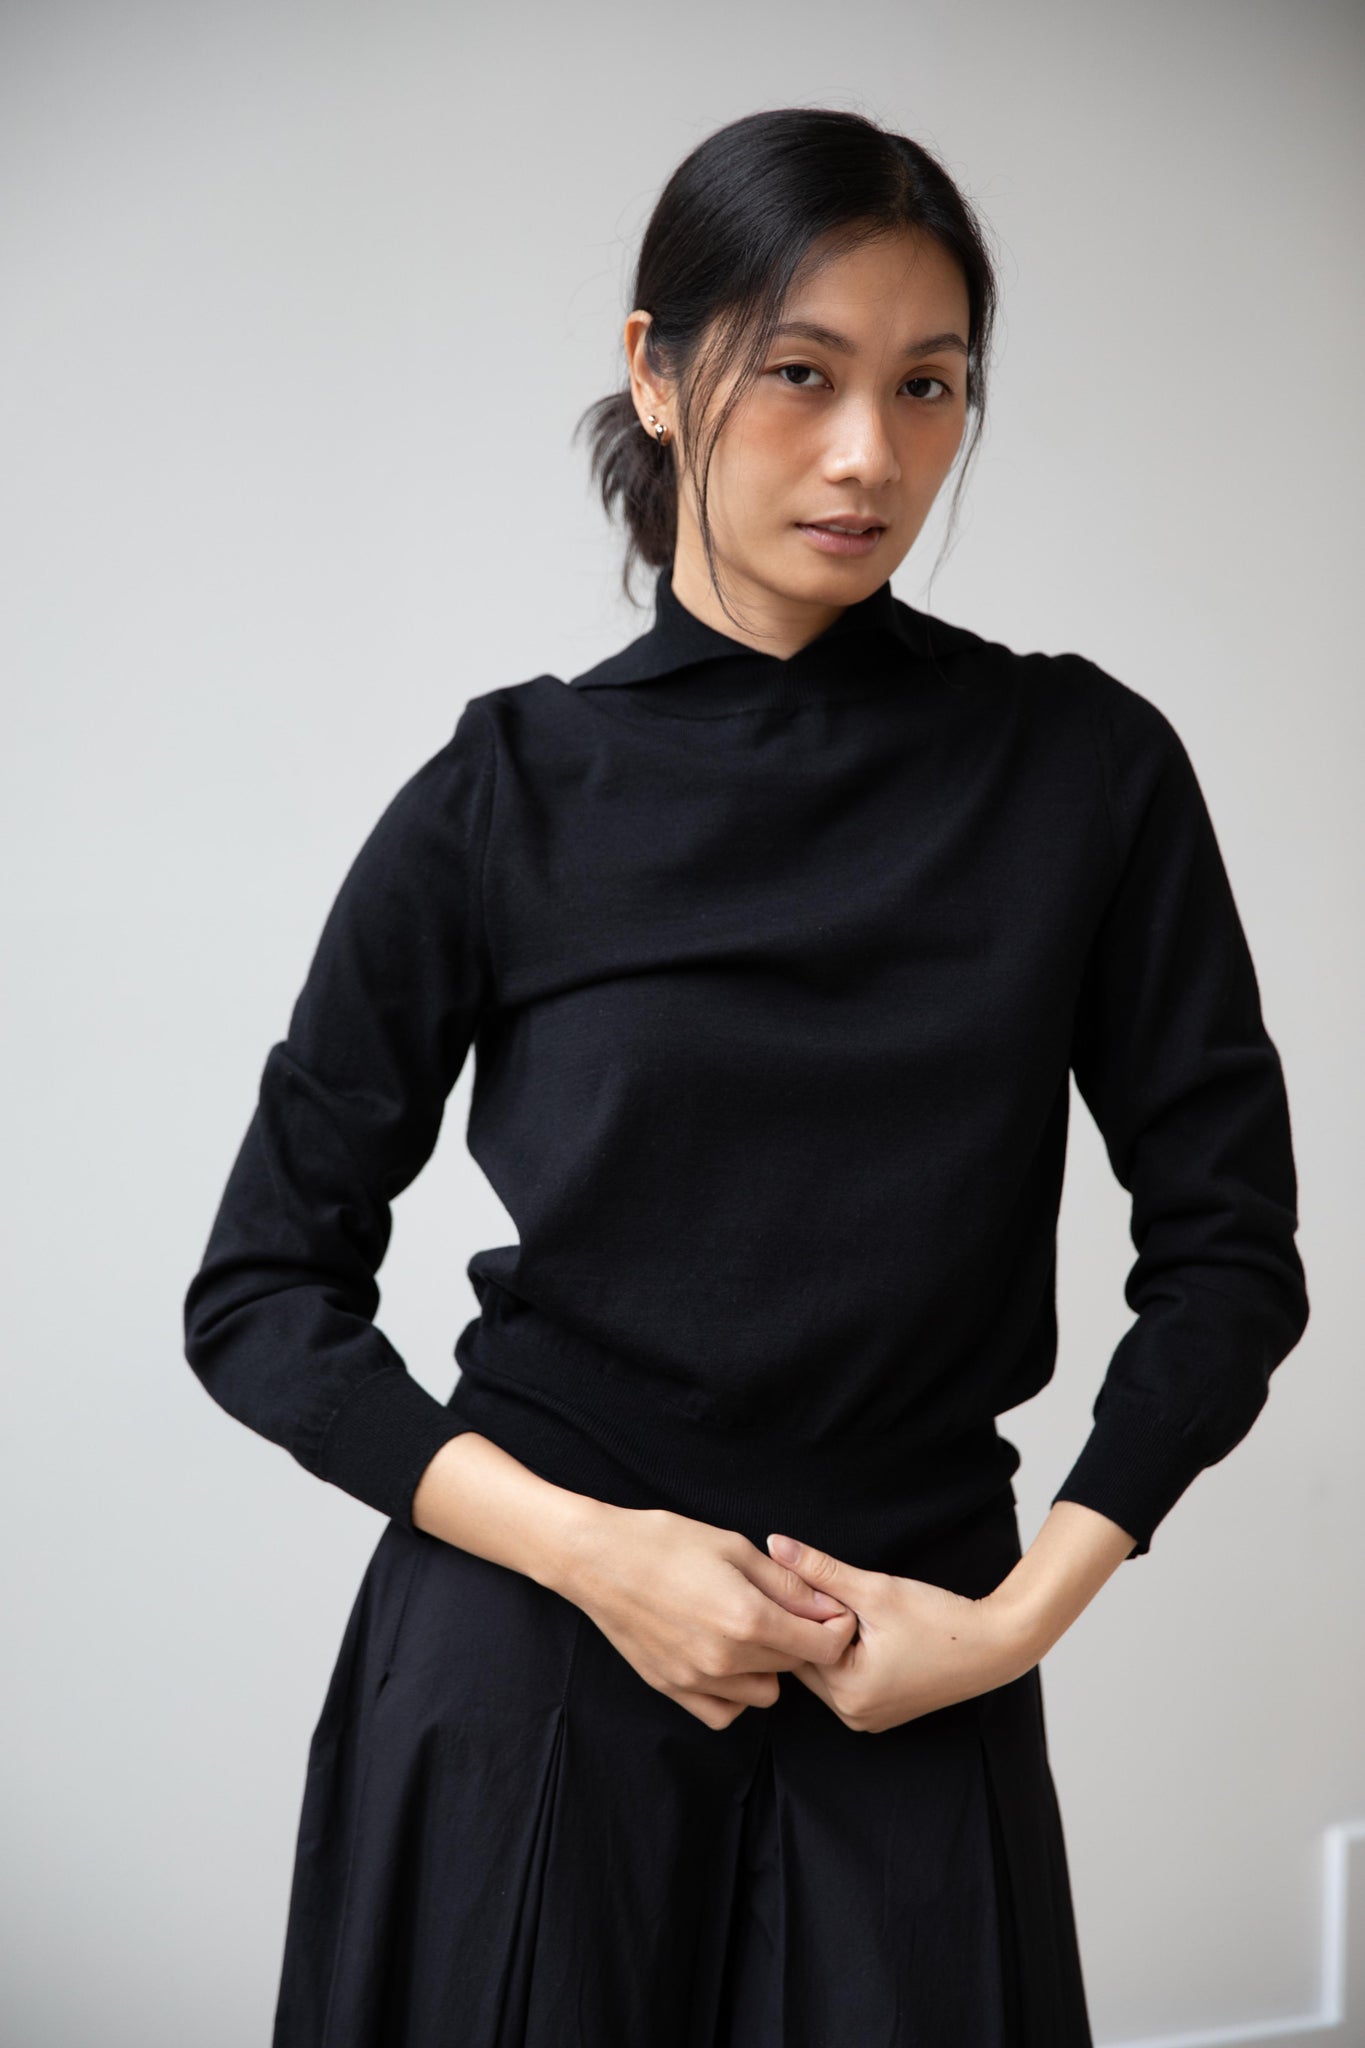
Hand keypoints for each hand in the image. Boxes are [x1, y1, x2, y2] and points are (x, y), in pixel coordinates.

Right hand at [565, 1505, 860, 1729]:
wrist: (598, 1559)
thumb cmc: (665, 1542)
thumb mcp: (734, 1548)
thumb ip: (786, 1584)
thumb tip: (829, 1606)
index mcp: (747, 1619)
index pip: (822, 1647)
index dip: (835, 1628)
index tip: (827, 1610)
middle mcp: (726, 1660)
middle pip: (794, 1668)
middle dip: (799, 1641)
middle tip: (780, 1608)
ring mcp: (697, 1680)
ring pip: (763, 1695)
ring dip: (767, 1668)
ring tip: (748, 1631)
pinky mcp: (672, 1689)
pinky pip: (724, 1712)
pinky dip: (733, 1692)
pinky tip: (723, 1657)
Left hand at [764, 1532, 1034, 1733]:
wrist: (997, 1645)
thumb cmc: (941, 1619)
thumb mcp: (876, 1590)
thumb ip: (821, 1569)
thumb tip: (774, 1544)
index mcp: (847, 1693)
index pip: (795, 1644)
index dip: (798, 1608)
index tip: (807, 1579)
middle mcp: (853, 1715)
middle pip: (808, 1660)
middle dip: (811, 1624)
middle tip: (831, 1590)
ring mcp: (868, 1717)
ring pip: (826, 1668)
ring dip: (829, 1637)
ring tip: (854, 1607)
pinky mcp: (882, 1711)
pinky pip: (847, 1678)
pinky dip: (847, 1652)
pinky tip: (865, 1627)